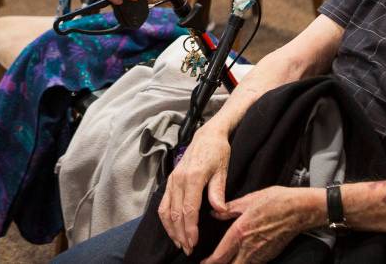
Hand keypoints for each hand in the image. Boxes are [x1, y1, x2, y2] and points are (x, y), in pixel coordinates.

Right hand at [158, 125, 231, 254]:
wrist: (206, 135)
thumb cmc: (217, 152)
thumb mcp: (222, 169)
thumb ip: (218, 191)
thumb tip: (220, 211)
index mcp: (193, 177)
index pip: (189, 209)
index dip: (190, 228)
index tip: (194, 242)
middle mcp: (179, 179)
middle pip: (176, 213)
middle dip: (181, 234)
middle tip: (188, 249)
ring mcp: (172, 180)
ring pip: (166, 210)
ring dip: (171, 229)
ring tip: (180, 243)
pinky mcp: (170, 181)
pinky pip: (163, 203)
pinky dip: (166, 219)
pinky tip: (172, 229)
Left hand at [202, 187, 323, 263]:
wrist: (300, 209)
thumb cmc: (276, 201)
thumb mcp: (248, 199)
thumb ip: (229, 208)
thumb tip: (214, 212)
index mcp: (240, 232)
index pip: (220, 256)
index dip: (209, 263)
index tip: (202, 263)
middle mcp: (249, 248)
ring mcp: (261, 254)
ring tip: (225, 262)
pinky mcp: (270, 255)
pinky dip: (244, 263)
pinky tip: (241, 258)